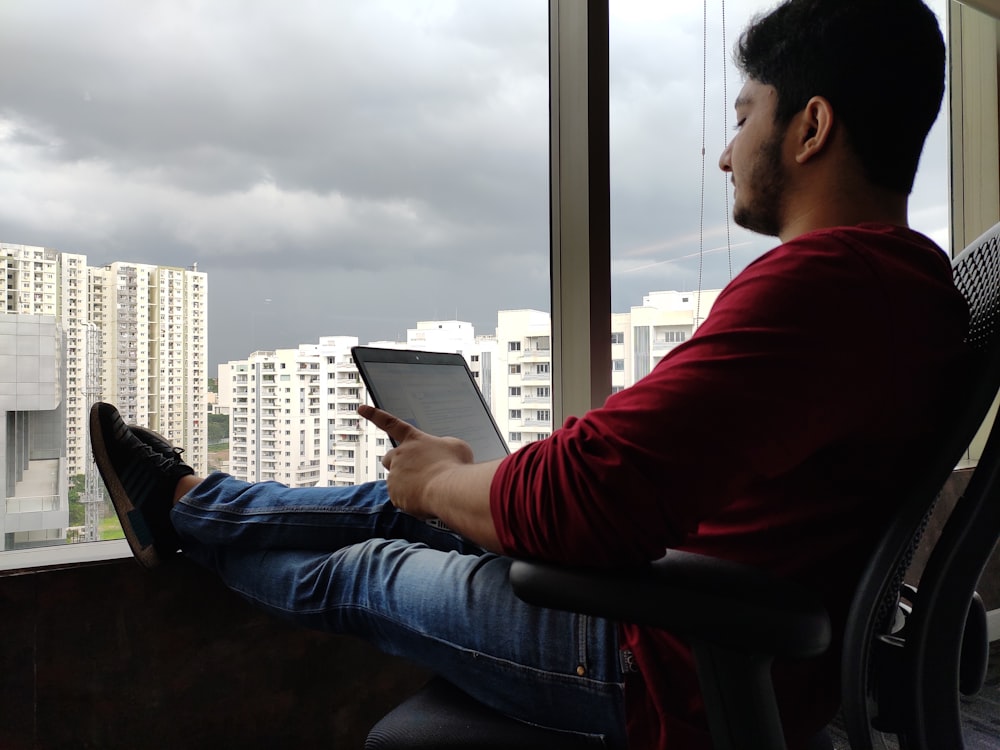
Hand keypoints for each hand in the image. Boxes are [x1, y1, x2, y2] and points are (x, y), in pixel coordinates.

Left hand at [358, 404, 474, 516]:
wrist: (450, 489)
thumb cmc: (455, 466)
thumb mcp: (456, 446)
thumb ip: (443, 446)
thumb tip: (441, 453)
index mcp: (414, 440)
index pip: (391, 423)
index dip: (375, 415)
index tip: (361, 408)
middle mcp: (400, 455)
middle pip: (389, 458)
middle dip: (396, 463)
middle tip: (413, 471)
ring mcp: (395, 476)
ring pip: (397, 481)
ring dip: (409, 485)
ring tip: (430, 489)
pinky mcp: (395, 495)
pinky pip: (401, 498)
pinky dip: (411, 500)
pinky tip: (426, 499)